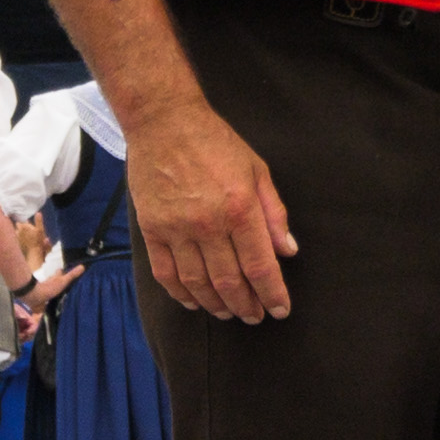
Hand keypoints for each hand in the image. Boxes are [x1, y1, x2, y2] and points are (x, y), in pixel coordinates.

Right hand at [127, 101, 293, 321]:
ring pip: (198, 284)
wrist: (164, 122)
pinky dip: (181, 294)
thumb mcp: (257, 170)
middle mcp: (208, 224)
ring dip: (216, 305)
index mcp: (239, 208)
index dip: (272, 294)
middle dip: (247, 306)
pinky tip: (194, 302)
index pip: (260, 266)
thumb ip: (274, 213)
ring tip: (229, 313)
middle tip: (255, 317)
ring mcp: (177, 229)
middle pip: (230, 282)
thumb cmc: (215, 142)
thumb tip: (288, 250)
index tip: (279, 310)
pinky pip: (166, 273)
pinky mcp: (152, 229)